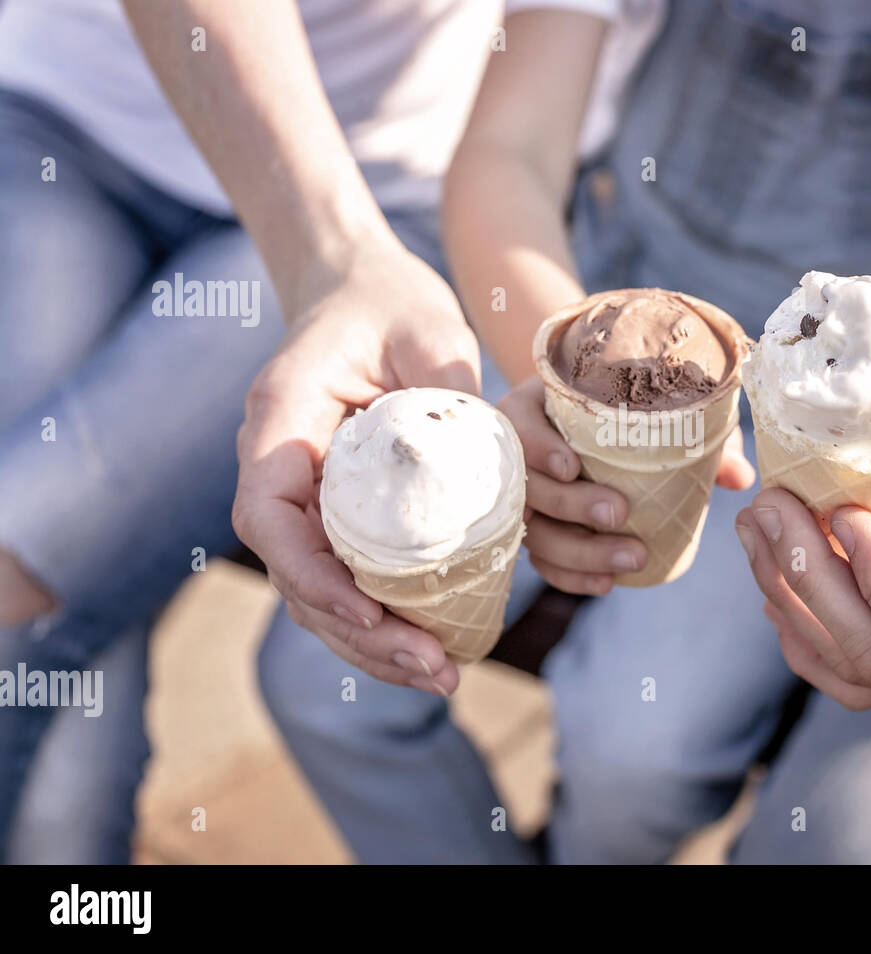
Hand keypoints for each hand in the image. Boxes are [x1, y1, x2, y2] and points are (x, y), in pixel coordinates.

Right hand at [233, 232, 478, 694]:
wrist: (362, 291)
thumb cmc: (390, 301)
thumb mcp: (426, 327)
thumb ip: (446, 384)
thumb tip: (493, 456)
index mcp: (280, 420)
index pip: (269, 516)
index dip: (311, 576)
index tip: (368, 613)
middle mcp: (279, 466)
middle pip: (296, 575)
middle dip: (358, 634)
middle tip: (434, 668)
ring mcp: (305, 496)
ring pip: (320, 592)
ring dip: (374, 645)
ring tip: (443, 676)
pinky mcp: (339, 513)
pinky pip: (352, 577)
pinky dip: (388, 619)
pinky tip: (437, 647)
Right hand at [498, 377, 753, 593]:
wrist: (603, 413)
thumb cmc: (633, 403)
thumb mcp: (660, 404)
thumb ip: (696, 432)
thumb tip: (740, 478)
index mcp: (537, 406)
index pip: (518, 425)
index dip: (539, 448)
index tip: (573, 465)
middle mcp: (521, 452)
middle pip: (528, 487)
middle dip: (572, 506)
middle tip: (619, 513)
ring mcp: (526, 496)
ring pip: (535, 533)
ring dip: (580, 552)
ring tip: (632, 558)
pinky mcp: (538, 530)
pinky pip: (543, 561)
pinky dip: (570, 576)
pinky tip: (606, 584)